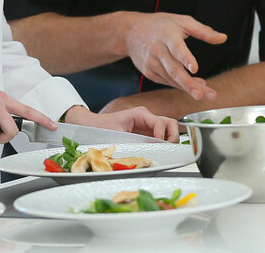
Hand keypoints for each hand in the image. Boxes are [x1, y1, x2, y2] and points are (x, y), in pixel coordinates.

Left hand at [65, 105, 180, 142]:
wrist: (92, 126)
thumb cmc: (102, 128)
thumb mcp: (118, 135)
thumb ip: (135, 142)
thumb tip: (150, 149)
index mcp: (140, 113)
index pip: (160, 123)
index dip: (162, 135)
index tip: (159, 145)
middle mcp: (146, 117)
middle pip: (170, 123)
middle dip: (172, 135)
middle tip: (168, 147)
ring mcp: (148, 124)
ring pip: (168, 128)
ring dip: (170, 138)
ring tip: (165, 149)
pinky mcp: (146, 131)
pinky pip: (161, 135)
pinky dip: (164, 141)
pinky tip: (158, 149)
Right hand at [121, 12, 224, 99]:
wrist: (130, 32)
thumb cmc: (160, 25)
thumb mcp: (182, 21)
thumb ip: (203, 31)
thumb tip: (223, 38)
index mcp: (167, 35)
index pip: (176, 48)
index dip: (185, 58)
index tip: (194, 68)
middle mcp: (158, 50)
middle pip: (173, 70)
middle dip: (187, 84)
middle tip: (200, 95)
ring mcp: (152, 63)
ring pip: (172, 79)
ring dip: (189, 87)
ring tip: (207, 93)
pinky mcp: (150, 72)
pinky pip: (168, 82)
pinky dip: (181, 86)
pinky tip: (195, 86)